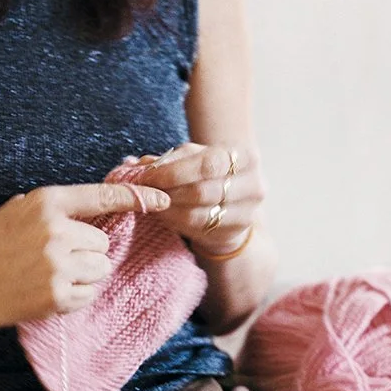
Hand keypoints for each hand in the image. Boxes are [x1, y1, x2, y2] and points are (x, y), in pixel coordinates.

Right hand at [0, 182, 170, 326]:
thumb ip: (59, 210)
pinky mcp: (56, 296)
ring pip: (100, 268)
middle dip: (87, 251)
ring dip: (84, 274)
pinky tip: (47, 291)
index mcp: (47, 201)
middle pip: (103, 242)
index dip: (135, 197)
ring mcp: (57, 264)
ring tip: (49, 274)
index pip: (102, 196)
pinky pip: (88, 294)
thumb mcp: (20, 210)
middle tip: (54, 257)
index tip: (160, 198)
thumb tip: (100, 212)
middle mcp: (56, 230)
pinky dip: (75, 296)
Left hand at [126, 142, 266, 255]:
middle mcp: (254, 185)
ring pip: (198, 214)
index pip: (208, 164)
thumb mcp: (192, 159)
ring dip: (168, 209)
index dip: (174, 172)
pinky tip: (164, 214)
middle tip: (145, 191)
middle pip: (202, 191)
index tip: (147, 176)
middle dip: (167, 192)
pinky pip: (197, 230)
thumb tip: (136, 165)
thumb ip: (167, 160)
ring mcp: (248, 213)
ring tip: (152, 202)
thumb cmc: (207, 174)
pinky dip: (175, 221)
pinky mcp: (235, 233)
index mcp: (246, 157)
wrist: (231, 202)